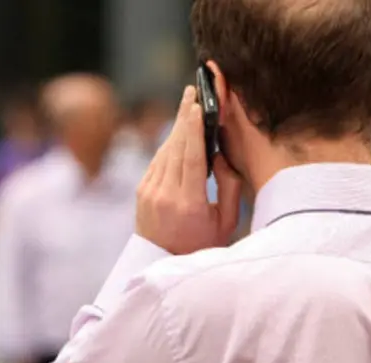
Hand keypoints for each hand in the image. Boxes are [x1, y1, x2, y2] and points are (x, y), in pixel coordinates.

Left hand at [137, 86, 242, 254]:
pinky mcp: (142, 190)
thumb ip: (228, 188)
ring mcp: (149, 192)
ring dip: (177, 126)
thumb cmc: (201, 245)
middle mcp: (164, 195)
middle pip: (176, 147)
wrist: (162, 263)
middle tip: (193, 90)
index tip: (197, 105)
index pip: (191, 158)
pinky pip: (158, 159)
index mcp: (187, 204)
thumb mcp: (225, 223)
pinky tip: (180, 131)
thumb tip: (222, 156)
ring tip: (188, 103)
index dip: (194, 129)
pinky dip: (170, 143)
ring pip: (165, 150)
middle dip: (185, 116)